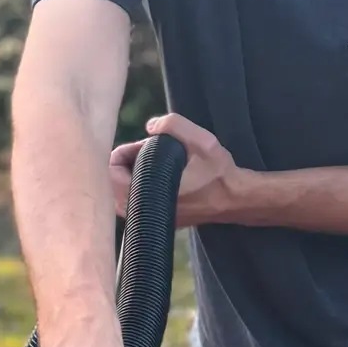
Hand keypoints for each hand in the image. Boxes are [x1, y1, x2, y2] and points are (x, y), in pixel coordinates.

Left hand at [110, 114, 240, 227]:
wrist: (236, 200)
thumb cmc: (219, 172)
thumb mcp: (201, 141)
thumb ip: (173, 126)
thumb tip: (150, 126)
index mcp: (148, 192)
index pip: (111, 171)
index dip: (126, 151)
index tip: (147, 145)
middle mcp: (144, 211)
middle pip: (111, 183)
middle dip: (126, 163)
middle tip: (150, 152)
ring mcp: (149, 220)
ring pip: (121, 194)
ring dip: (133, 174)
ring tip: (155, 162)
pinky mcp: (157, 221)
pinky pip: (133, 203)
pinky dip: (139, 187)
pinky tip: (161, 176)